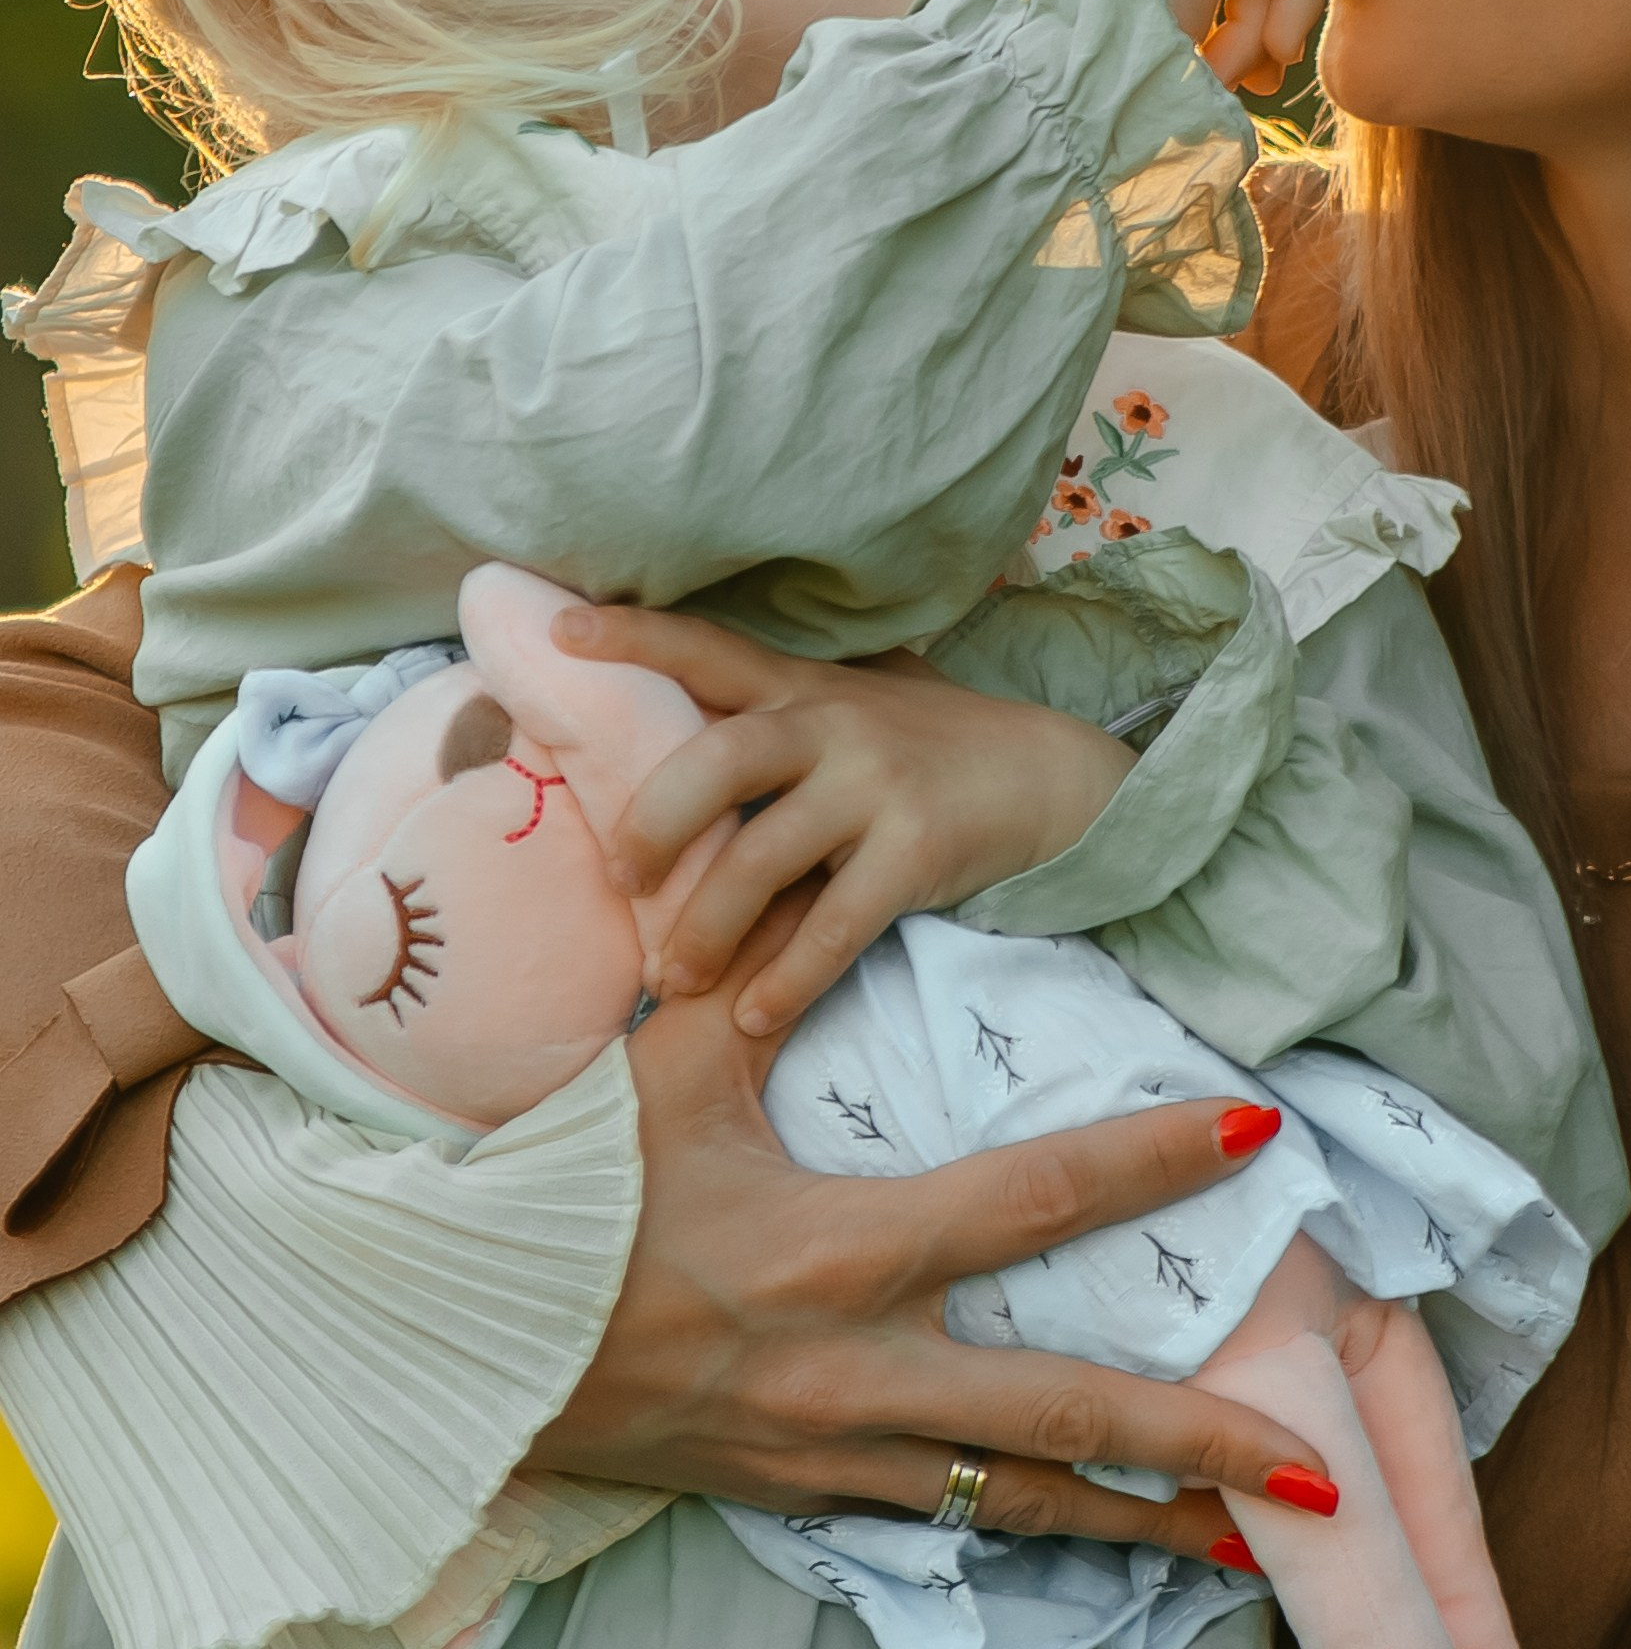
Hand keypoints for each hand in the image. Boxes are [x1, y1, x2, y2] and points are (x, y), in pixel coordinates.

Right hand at [529, 949, 1327, 1562]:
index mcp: (839, 1250)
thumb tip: (812, 872)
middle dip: (1202, 1439)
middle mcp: (855, 1370)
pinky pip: (935, 1527)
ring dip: (1140, 1526)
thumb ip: (757, 973)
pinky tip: (1094, 1541)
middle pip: (1068, 1413)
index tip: (1258, 1132)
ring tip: (1250, 1546)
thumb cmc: (557, 1195)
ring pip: (1015, 1503)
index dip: (1154, 1160)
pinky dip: (1023, 1534)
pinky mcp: (795, 1503)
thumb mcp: (664, 1071)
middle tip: (1320, 1466)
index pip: (1037, 1196)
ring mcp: (829, 1456)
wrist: (445, 1351)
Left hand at [554, 605, 1135, 1029]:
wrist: (1053, 776)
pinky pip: (836, 926)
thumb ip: (781, 706)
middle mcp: (833, 724)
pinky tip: (752, 1019)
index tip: (560, 629)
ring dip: (707, 930)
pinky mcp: (919, 850)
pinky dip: (788, 980)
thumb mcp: (860, 701)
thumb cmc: (935, 745)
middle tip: (621, 881)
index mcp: (804, 687)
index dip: (633, 636)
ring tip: (671, 983)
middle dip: (654, 824)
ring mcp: (877, 786)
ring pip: (764, 859)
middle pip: (718, 760)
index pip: (707, 648)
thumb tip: (674, 714)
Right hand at [1091, 0, 1323, 93]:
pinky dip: (1282, 15)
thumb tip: (1286, 46)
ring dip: (1263, 30)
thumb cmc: (1109, 81)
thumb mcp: (1178, 40)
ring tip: (1210, 65)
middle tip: (1244, 77)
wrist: (1059, 82)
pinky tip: (1227, 51)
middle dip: (1271, 17)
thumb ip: (1229, 18)